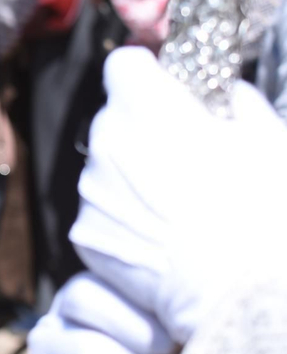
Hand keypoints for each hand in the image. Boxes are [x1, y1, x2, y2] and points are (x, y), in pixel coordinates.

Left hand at [71, 48, 286, 344]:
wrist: (235, 290)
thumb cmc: (260, 211)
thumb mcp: (269, 140)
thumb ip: (239, 104)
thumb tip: (229, 94)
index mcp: (145, 106)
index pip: (124, 63)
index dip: (147, 73)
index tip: (166, 88)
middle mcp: (105, 142)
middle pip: (113, 118)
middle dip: (143, 129)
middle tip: (186, 154)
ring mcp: (90, 191)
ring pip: (106, 168)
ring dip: (134, 176)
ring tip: (182, 205)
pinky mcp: (85, 233)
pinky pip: (103, 212)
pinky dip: (125, 218)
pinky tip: (166, 237)